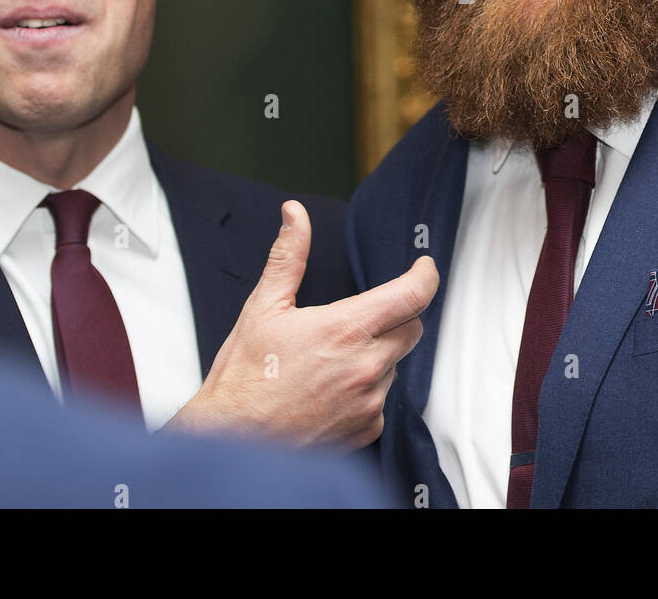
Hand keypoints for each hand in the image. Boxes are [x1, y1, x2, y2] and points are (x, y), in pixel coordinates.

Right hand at [165, 199, 437, 447]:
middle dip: (397, 316)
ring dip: (377, 356)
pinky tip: (329, 390)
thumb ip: (288, 256)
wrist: (232, 442)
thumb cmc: (245, 377)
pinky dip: (365, 391)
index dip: (425, 275)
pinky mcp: (365, 431)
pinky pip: (381, 401)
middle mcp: (365, 367)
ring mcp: (369, 402)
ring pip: (395, 366)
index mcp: (345, 329)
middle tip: (359, 318)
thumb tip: (295, 215)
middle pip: (412, 329)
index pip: (412, 295)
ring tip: (329, 361)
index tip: (423, 267)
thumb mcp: (263, 307)